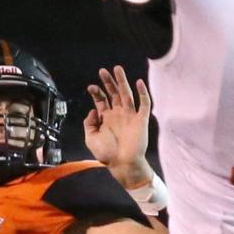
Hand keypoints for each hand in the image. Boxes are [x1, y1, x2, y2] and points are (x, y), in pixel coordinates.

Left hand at [84, 66, 152, 183]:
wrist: (123, 164)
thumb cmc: (107, 155)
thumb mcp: (90, 139)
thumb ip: (89, 124)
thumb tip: (92, 110)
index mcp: (106, 119)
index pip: (101, 100)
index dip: (96, 92)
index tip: (91, 87)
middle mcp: (118, 115)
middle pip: (113, 93)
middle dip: (108, 82)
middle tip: (103, 71)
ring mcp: (130, 116)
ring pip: (127, 94)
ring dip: (122, 82)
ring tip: (117, 69)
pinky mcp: (141, 120)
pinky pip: (144, 104)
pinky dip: (143, 93)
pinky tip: (139, 83)